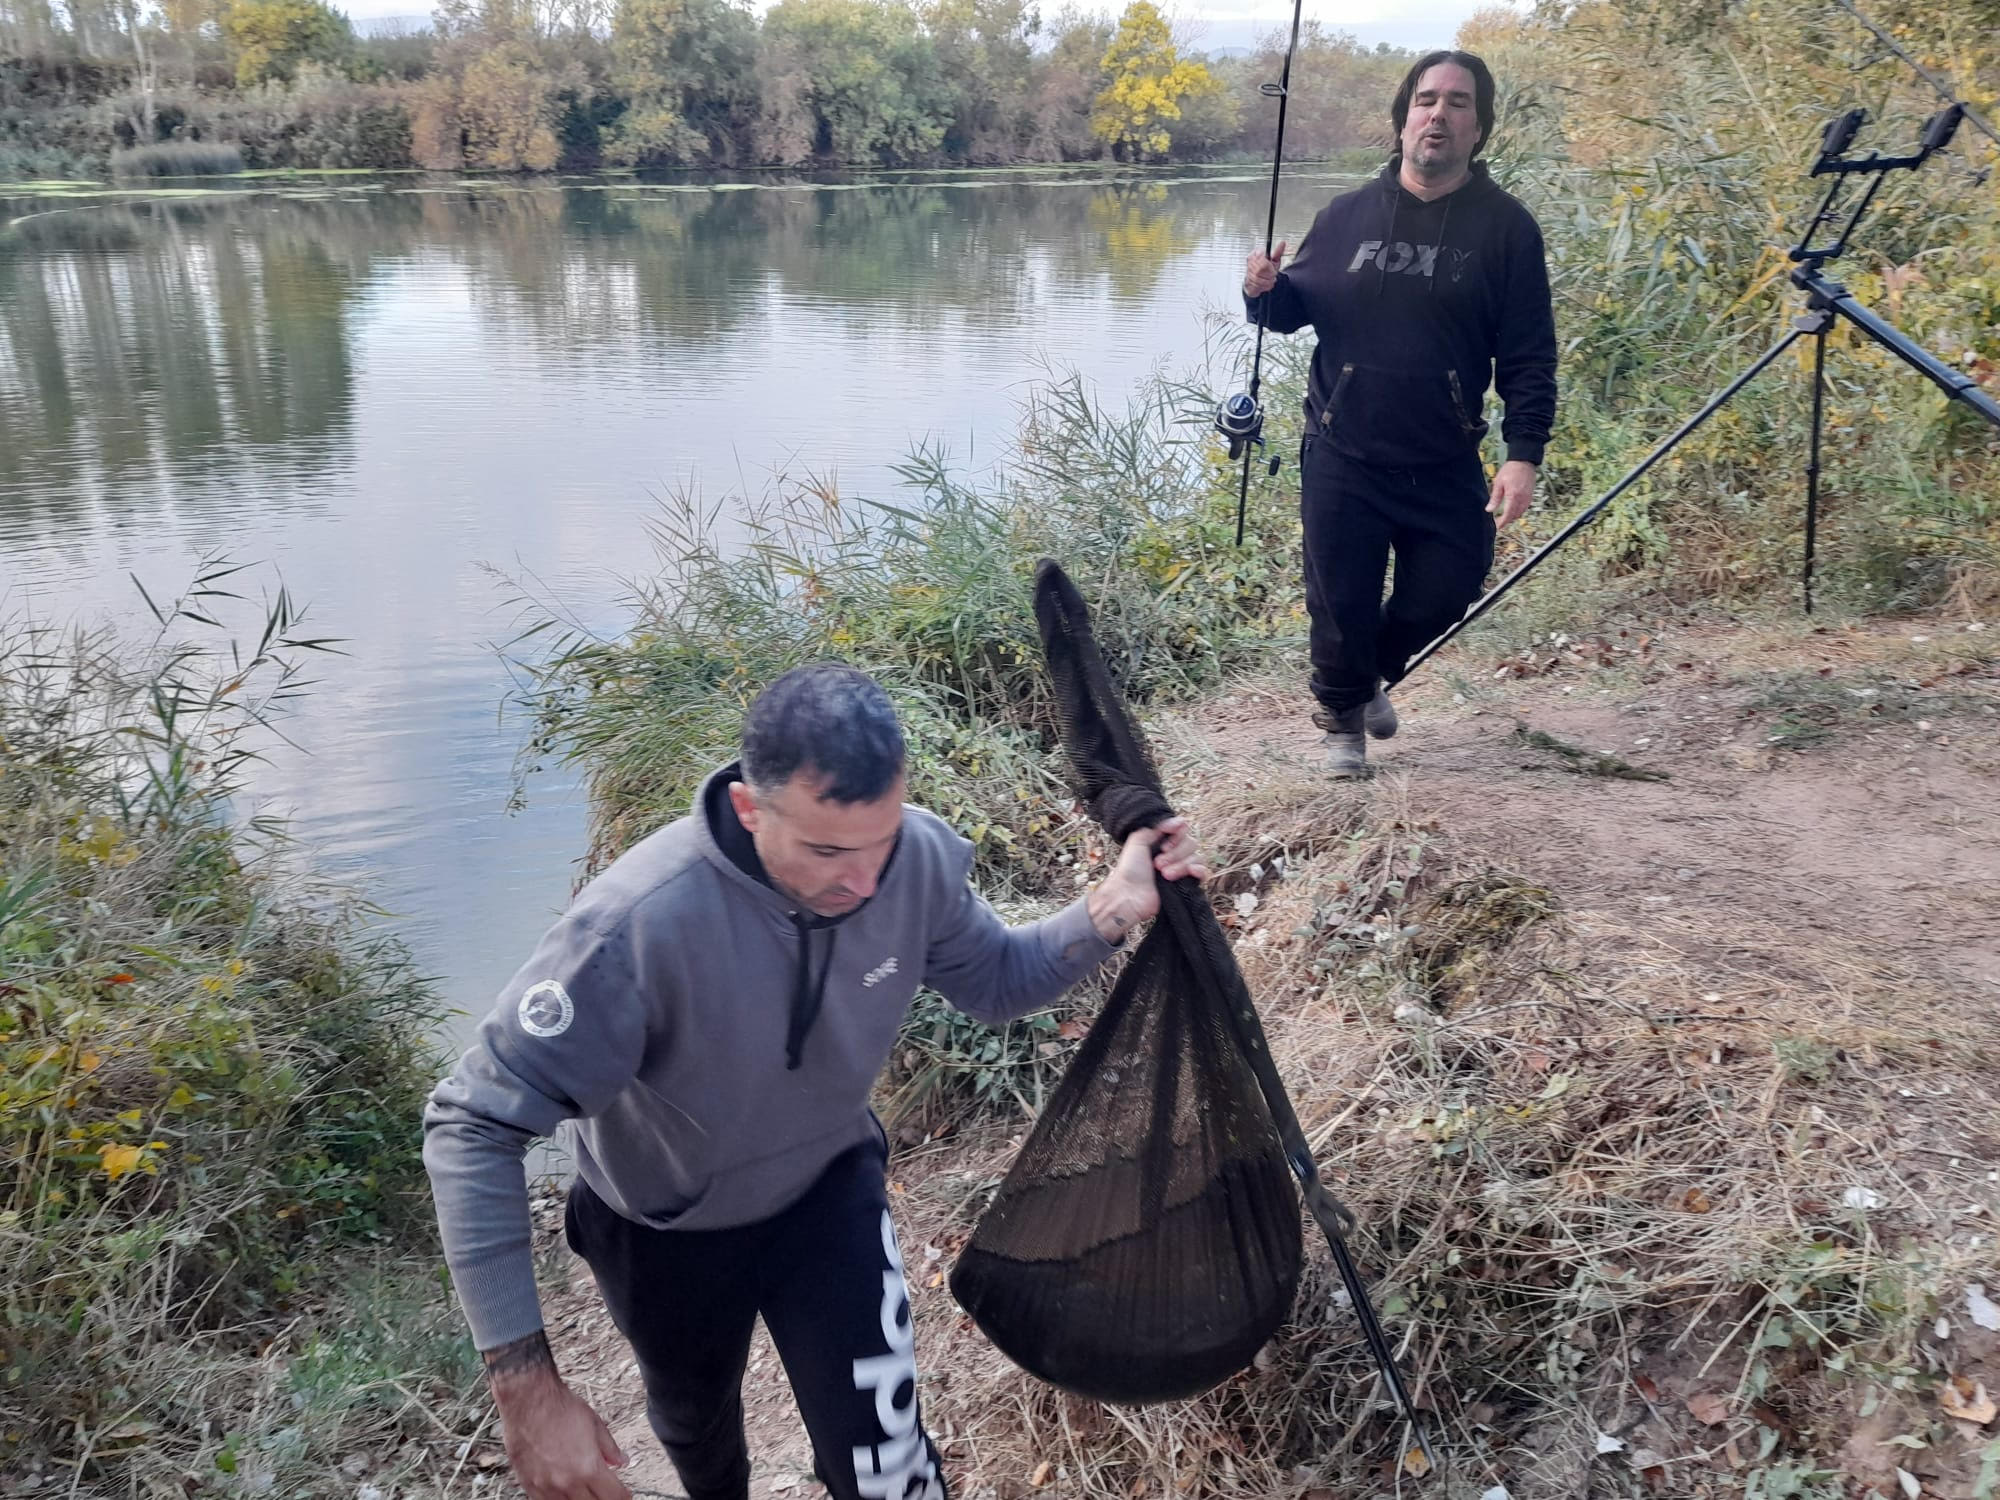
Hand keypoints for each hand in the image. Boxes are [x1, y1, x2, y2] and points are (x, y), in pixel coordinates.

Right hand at [487, 1333, 629, 1499]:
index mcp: (589, 1468)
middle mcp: (568, 1483)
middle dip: (603, 1499)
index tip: (625, 1494)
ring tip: (586, 1491)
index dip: (623, 1496)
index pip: (614, 1496)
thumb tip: (621, 1461)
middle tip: (606, 1492)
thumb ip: (609, 1448)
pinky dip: (559, 1499)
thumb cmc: (560, 1408)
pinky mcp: (529, 1485)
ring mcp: (546, 1487)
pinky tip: (564, 1491)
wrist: (528, 1400)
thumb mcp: (594, 1424)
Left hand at [1086, 816, 1207, 943]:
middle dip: (1175, 853)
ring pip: (1197, 857)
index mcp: (1163, 841)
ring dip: (1180, 865)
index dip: (1177, 834)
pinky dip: (1198, 870)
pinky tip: (1191, 871)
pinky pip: (1203, 872)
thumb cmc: (1130, 869)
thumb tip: (1178, 822)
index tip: (1164, 844)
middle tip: (1157, 864)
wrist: (1130, 896)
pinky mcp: (1187, 882)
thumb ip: (1155, 826)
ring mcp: (1182, 867)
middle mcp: (1174, 852)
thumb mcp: (1137, 841)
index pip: (1182, 829)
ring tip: (1164, 874)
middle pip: (1191, 843)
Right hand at [1243, 240, 1287, 297]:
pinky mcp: (1247, 282)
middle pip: (1260, 269)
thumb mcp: (1274, 260)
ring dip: (1268, 280)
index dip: (1268, 265)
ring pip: (1258, 278)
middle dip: (1269, 274)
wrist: (1262, 280)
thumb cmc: (1267, 269)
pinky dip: (1264, 286)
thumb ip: (1278, 252)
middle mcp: (1250, 262)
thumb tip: (1283, 243)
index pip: (1260, 257)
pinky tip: (1266, 283)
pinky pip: (1257, 285)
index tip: (1273, 267)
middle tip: (1273, 274)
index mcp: (1255, 254)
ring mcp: (1248, 272)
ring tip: (1271, 279)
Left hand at [1487, 459, 1536, 528]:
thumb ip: (1495, 498)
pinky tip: (1512, 509)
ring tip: (1503, 517)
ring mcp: (1528, 497)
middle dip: (1507, 520)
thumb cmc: (1510, 470)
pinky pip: (1525, 507)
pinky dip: (1518, 511)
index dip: (1502, 522)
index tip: (1497, 527)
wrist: (1524, 461)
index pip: (1508, 515)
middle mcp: (1523, 499)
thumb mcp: (1499, 483)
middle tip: (1498, 522)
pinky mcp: (1531, 495)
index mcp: (1514, 496)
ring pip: (1520, 513)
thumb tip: (1489, 510)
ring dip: (1512, 516)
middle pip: (1515, 515)